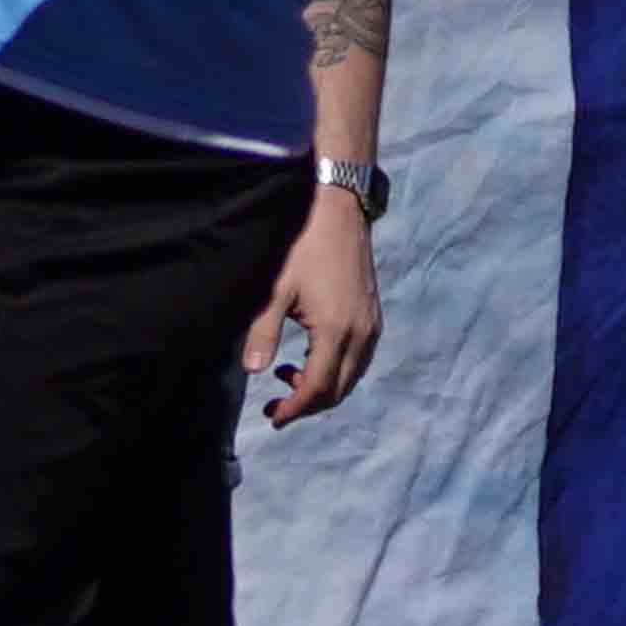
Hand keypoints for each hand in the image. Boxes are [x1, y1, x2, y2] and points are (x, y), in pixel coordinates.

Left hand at [245, 187, 380, 425]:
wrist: (338, 210)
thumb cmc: (303, 245)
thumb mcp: (275, 289)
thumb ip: (262, 333)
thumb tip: (252, 372)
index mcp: (336, 330)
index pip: (318, 388)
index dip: (295, 408)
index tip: (273, 416)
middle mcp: (361, 334)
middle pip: (338, 390)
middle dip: (307, 405)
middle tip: (276, 404)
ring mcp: (371, 325)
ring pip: (351, 377)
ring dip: (322, 388)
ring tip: (286, 376)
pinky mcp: (373, 316)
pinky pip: (359, 359)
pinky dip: (336, 370)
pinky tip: (310, 358)